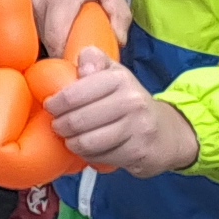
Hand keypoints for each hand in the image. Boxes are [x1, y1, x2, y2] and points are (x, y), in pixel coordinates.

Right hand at [21, 0, 131, 57]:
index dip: (69, 60)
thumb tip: (118, 44)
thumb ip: (119, 15)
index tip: (84, 67)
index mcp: (60, 0)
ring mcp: (22, 3)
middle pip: (45, 45)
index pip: (57, 45)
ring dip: (52, 44)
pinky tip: (56, 27)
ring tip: (70, 41)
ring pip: (35, 37)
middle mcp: (36, 4)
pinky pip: (29, 27)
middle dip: (62, 55)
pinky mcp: (17, 2)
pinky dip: (42, 33)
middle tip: (81, 56)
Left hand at [45, 55, 200, 175]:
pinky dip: (88, 155)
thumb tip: (81, 63)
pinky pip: (100, 157)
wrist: (167, 132)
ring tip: (70, 139)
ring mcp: (137, 128)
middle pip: (78, 120)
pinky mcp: (138, 151)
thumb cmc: (130, 101)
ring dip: (72, 143)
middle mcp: (131, 101)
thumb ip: (95, 61)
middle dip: (60, 126)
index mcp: (119, 78)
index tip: (51, 107)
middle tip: (58, 126)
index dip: (56, 103)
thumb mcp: (115, 74)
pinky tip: (88, 149)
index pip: (74, 94)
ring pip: (87, 142)